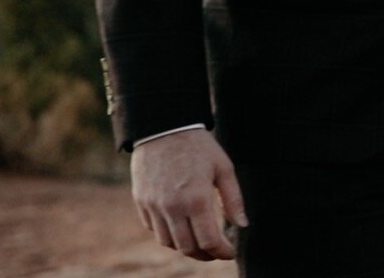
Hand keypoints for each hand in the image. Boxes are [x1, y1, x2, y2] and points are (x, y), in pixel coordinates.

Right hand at [129, 127, 247, 260]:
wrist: (164, 128)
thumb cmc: (199, 147)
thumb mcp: (224, 168)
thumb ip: (233, 200)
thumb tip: (242, 225)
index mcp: (197, 199)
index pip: (209, 241)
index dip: (222, 252)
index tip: (230, 252)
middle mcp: (172, 207)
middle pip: (187, 248)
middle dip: (205, 255)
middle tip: (217, 252)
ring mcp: (153, 206)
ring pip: (168, 242)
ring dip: (185, 247)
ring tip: (200, 241)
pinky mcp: (141, 202)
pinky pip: (154, 229)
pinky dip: (168, 234)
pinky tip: (181, 227)